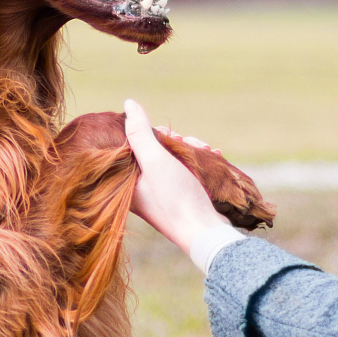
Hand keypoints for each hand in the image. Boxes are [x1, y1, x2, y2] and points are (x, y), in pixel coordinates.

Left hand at [122, 99, 232, 257]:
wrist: (204, 232)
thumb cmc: (175, 199)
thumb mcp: (155, 161)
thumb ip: (139, 133)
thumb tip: (128, 104)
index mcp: (125, 181)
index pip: (129, 146)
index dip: (147, 134)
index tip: (165, 134)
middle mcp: (138, 188)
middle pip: (152, 150)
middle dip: (174, 141)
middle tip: (186, 142)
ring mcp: (158, 193)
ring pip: (171, 158)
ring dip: (189, 149)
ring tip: (206, 149)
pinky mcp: (176, 196)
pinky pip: (183, 169)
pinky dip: (197, 160)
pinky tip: (212, 156)